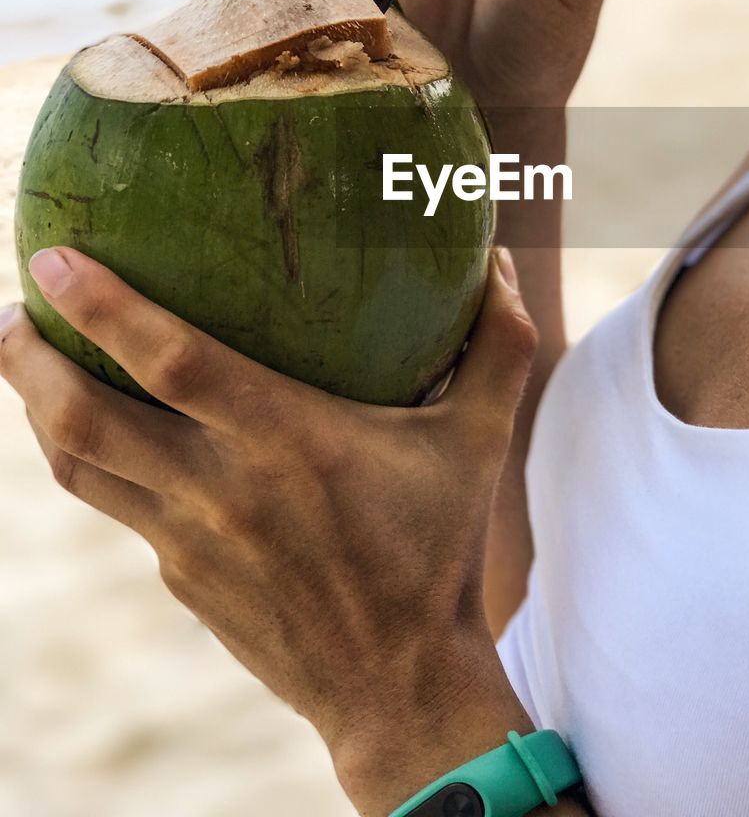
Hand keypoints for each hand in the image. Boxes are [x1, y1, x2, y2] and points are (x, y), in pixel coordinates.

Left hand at [0, 245, 536, 783]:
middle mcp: (219, 490)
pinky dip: (93, 458)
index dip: (104, 305)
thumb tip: (503, 261)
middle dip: (29, 360)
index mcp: (286, 443)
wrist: (400, 687)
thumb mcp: (481, 443)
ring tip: (23, 355)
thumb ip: (497, 347)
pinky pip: (119, 508)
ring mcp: (188, 543)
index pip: (171, 360)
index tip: (51, 257)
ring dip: (37, 409)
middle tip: (11, 305)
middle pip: (85, 422)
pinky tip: (103, 432)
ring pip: (79, 469)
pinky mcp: (180, 578)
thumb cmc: (438, 552)